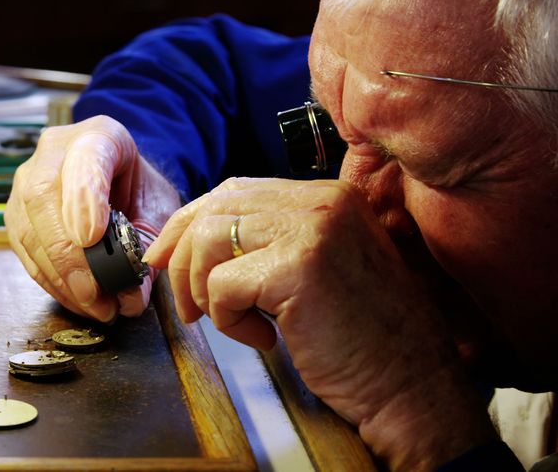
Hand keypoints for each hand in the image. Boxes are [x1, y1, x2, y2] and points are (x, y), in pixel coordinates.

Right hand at [4, 116, 180, 321]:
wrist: (117, 179)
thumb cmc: (137, 189)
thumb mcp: (157, 208)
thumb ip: (148, 245)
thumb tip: (130, 296)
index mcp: (99, 135)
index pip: (85, 158)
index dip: (84, 197)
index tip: (92, 236)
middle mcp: (53, 152)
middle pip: (43, 196)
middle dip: (67, 254)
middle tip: (94, 293)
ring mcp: (26, 180)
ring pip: (27, 228)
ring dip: (58, 276)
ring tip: (94, 307)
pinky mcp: (15, 212)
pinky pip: (23, 250)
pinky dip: (49, 281)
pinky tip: (76, 300)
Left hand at [143, 177, 496, 467]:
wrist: (411, 385)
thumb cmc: (363, 337)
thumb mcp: (316, 268)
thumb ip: (268, 241)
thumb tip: (190, 237)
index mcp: (327, 196)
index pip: (233, 191)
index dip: (188, 223)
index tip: (165, 258)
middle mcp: (321, 201)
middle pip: (213, 209)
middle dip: (182, 260)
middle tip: (189, 306)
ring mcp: (312, 229)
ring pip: (208, 241)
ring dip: (206, 292)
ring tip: (236, 323)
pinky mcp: (299, 268)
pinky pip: (223, 285)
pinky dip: (230, 321)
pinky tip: (265, 339)